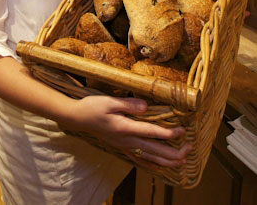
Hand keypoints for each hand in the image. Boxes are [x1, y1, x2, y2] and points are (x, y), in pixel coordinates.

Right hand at [59, 95, 191, 168]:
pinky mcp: (121, 147)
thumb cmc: (93, 107)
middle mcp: (127, 140)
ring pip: (149, 158)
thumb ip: (129, 105)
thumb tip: (146, 107)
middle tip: (189, 149)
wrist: (78, 118)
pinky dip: (152, 165)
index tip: (182, 131)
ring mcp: (124, 146)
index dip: (168, 133)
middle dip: (174, 152)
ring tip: (182, 161)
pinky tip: (160, 167)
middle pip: (155, 151)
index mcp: (125, 128)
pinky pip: (139, 160)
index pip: (152, 133)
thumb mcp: (109, 101)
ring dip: (167, 161)